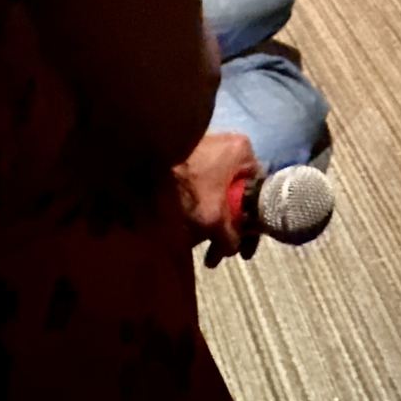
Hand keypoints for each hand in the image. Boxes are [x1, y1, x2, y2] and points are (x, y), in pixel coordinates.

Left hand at [174, 130, 260, 266]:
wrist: (141, 163)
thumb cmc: (186, 185)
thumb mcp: (213, 217)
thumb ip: (230, 236)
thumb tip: (233, 249)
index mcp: (244, 152)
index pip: (259, 192)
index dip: (252, 225)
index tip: (244, 248)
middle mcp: (230, 146)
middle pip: (237, 196)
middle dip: (228, 229)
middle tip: (218, 254)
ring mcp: (209, 149)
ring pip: (219, 194)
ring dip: (213, 222)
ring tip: (202, 250)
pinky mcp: (190, 155)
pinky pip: (204, 187)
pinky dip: (201, 208)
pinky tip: (191, 232)